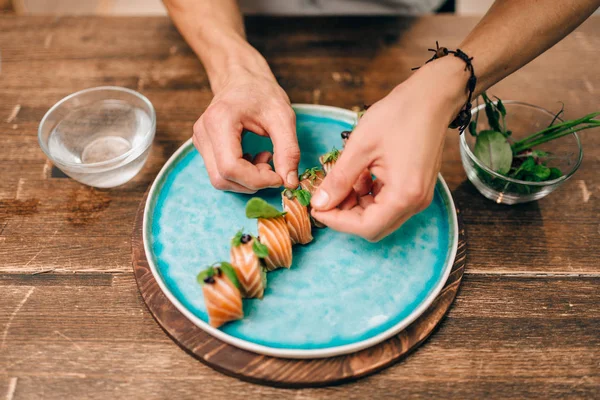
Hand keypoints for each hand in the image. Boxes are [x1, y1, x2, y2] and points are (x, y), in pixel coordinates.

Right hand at [193, 65, 299, 192]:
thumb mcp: (283, 117)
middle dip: (252, 182)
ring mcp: (200, 141)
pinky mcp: (204, 148)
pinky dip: (241, 175)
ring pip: (220, 180)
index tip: (279, 176)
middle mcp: (203, 133)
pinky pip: (220, 173)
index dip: (257, 180)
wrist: (242, 77)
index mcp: (219, 121)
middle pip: (222, 179)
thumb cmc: (262, 92)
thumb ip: (288, 151)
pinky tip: (254, 158)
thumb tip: (290, 183)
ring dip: (247, 179)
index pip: (231, 168)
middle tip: (272, 165)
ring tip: (265, 158)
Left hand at [310, 57, 467, 240]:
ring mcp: (418, 196)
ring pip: (379, 216)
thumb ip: (339, 179)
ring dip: (356, 205)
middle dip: (345, 215)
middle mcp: (415, 202)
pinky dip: (369, 195)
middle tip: (325, 196)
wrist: (431, 97)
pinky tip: (359, 176)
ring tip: (341, 181)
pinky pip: (388, 203)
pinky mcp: (416, 188)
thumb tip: (320, 203)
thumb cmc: (398, 116)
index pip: (366, 227)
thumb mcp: (360, 147)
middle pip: (373, 226)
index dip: (337, 221)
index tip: (316, 208)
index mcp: (404, 195)